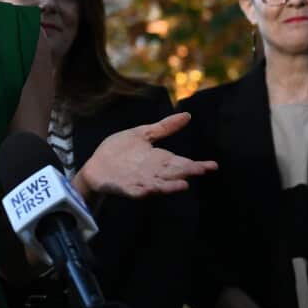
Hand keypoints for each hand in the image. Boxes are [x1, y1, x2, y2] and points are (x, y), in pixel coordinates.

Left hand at [76, 113, 217, 198]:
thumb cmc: (120, 151)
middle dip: (186, 173)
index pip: (181, 163)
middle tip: (201, 171)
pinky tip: (148, 190)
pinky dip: (141, 192)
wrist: (96, 165)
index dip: (196, 165)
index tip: (212, 165)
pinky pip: (134, 191)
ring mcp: (139, 182)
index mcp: (159, 160)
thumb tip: (187, 115)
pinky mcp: (123, 187)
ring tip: (183, 185)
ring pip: (158, 186)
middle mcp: (152, 173)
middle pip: (172, 174)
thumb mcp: (142, 135)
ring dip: (169, 187)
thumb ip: (163, 128)